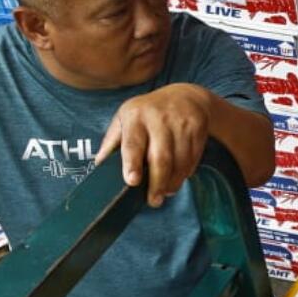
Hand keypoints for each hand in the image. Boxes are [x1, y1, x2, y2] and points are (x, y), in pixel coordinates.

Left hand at [95, 84, 213, 206]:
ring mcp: (181, 123)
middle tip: (154, 201)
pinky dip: (185, 172)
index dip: (132, 163)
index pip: (133, 143)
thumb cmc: (148, 111)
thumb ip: (113, 141)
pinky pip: (193, 158)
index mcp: (135, 116)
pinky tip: (178, 177)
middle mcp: (159, 118)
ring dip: (173, 182)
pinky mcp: (198, 128)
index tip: (132, 181)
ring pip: (180, 162)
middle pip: (160, 158)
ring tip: (166, 192)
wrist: (186, 95)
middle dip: (157, 183)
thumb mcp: (126, 118)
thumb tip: (99, 165)